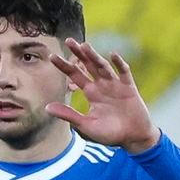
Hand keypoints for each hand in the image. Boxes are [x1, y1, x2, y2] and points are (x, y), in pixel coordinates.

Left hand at [46, 38, 160, 152]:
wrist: (133, 138)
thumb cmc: (109, 134)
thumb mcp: (86, 125)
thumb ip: (69, 115)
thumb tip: (47, 108)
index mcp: (91, 93)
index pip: (75, 75)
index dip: (64, 66)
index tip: (52, 56)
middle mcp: (102, 85)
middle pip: (88, 66)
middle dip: (79, 54)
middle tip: (69, 41)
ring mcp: (115, 85)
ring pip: (103, 67)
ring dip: (95, 56)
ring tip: (85, 46)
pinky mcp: (129, 88)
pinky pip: (124, 73)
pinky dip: (119, 64)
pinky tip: (113, 55)